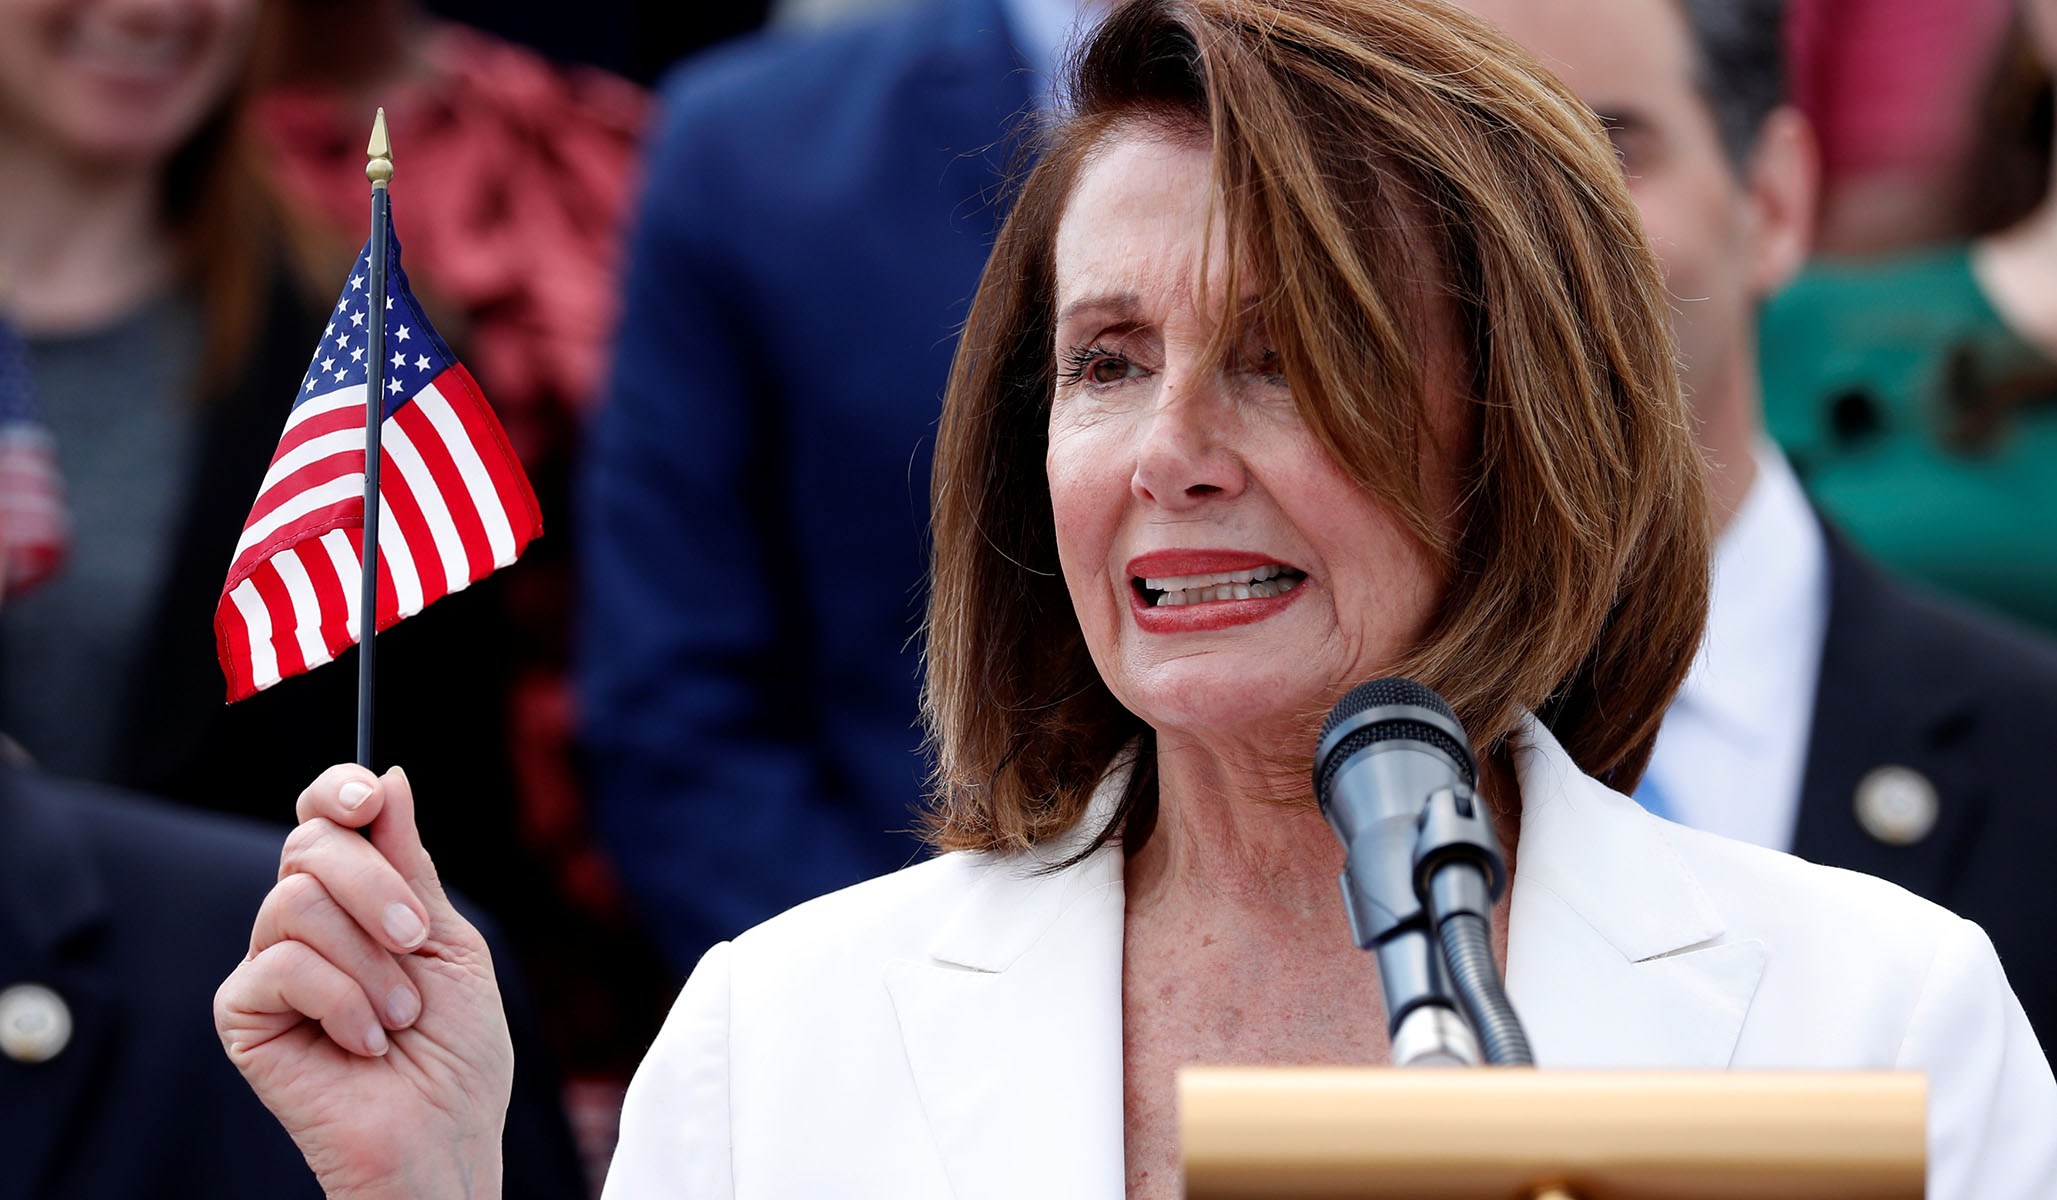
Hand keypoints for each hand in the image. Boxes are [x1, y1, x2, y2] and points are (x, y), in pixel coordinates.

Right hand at [216, 765, 512, 1199]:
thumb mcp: (448, 939)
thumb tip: (386, 778)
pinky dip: (342, 1001)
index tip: (368, 798)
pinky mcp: (242, 1015)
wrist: (443, 1134)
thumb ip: (411, 863)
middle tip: (416, 942)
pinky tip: (365, 1043)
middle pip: (309, 845)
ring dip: (371, 961)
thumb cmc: (456, 1051)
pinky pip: (280, 964)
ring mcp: (268, 968)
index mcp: (356, 899)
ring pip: (296, 902)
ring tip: (399, 1015)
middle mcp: (304, 924)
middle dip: (378, 887)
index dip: (337, 792)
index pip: (322, 818)